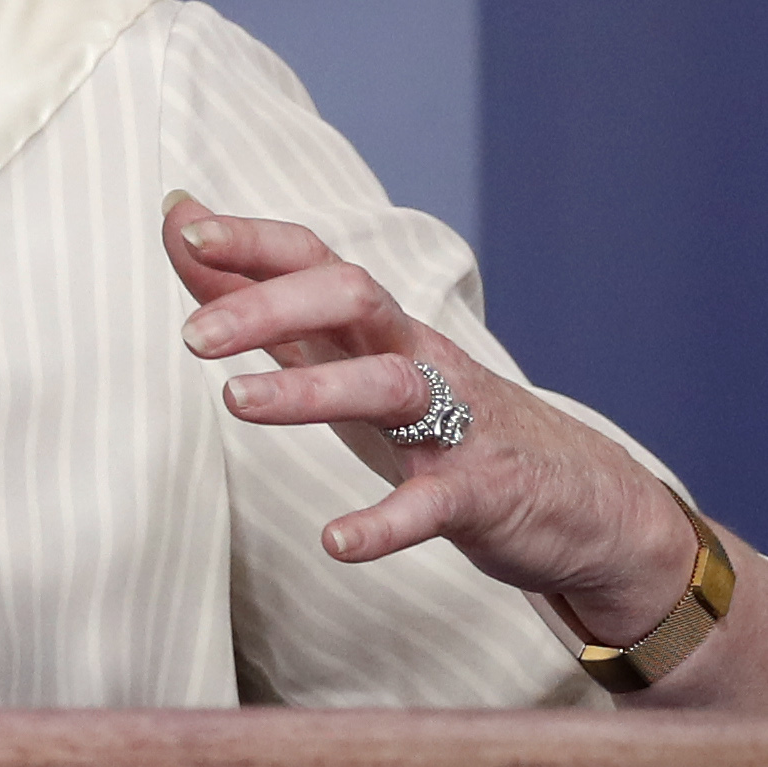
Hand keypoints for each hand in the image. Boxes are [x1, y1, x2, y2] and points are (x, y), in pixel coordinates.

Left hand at [162, 192, 720, 654]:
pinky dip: (384, 523)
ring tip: (234, 402)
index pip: (317, 260)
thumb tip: (183, 224)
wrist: (584, 500)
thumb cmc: (439, 417)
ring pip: (389, 385)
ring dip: (310, 391)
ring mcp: (454, 423)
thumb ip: (260, 300)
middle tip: (191, 337)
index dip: (255, 240)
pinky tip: (336, 542)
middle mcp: (415, 358)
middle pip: (353, 299)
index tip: (188, 230)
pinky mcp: (480, 493)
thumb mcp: (346, 357)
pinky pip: (430, 503)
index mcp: (378, 327)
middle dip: (268, 307)